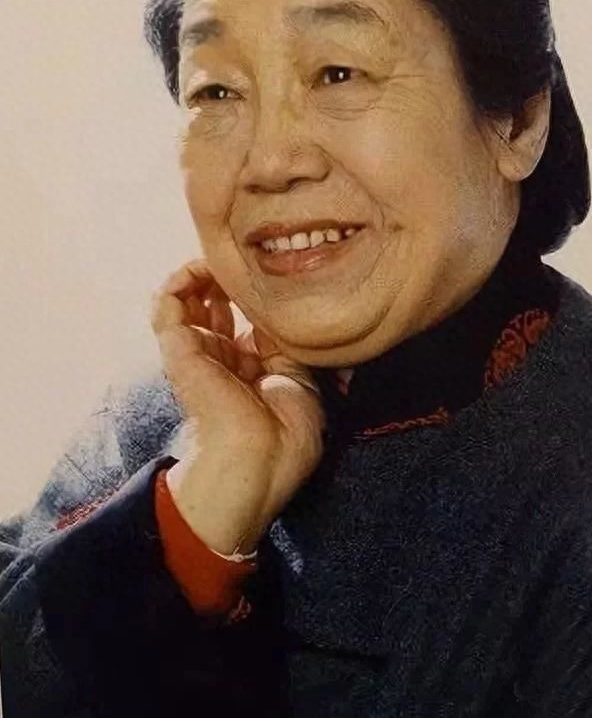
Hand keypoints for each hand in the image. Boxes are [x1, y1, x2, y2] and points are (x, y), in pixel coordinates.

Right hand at [150, 259, 325, 554]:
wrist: (259, 458)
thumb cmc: (286, 432)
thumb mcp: (299, 376)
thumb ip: (289, 341)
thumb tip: (293, 311)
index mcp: (247, 367)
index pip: (242, 319)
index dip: (254, 294)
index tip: (272, 274)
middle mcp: (220, 357)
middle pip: (214, 305)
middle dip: (228, 279)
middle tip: (245, 261)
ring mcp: (197, 352)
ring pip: (186, 300)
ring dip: (201, 272)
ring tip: (220, 258)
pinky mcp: (178, 349)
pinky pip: (166, 305)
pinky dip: (179, 280)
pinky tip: (201, 267)